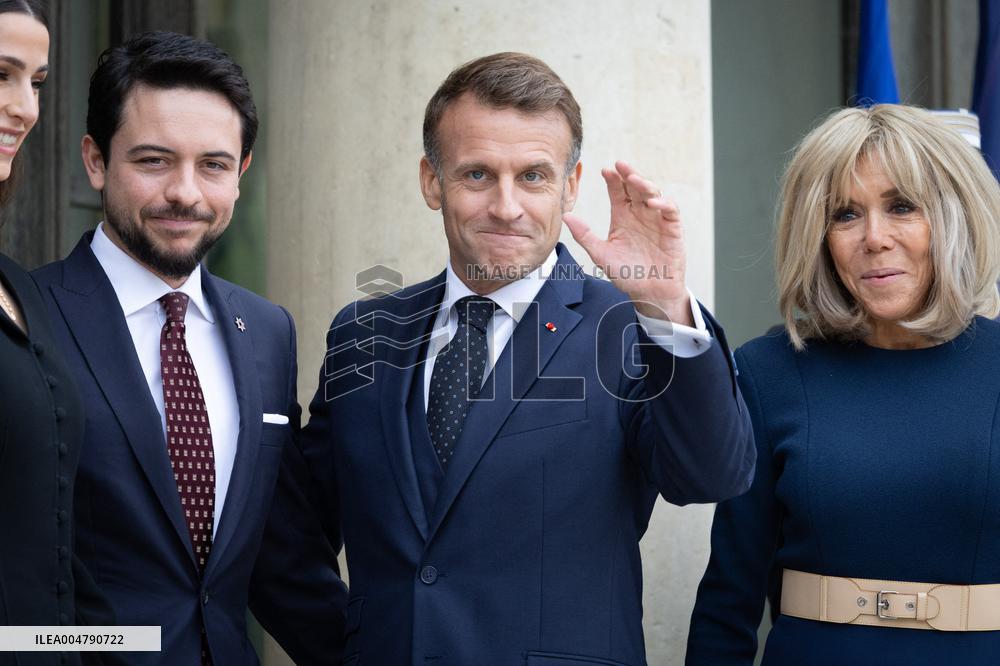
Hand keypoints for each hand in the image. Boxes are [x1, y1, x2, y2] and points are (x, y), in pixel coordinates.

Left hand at [563, 161, 692, 325]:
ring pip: (652, 193)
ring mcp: (656, 219)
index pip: (617, 192)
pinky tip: (652, 203)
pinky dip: (663, 204)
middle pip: (634, 187)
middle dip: (628, 174)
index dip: (612, 180)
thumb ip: (585, 235)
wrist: (649, 293)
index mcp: (622, 217)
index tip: (605, 171)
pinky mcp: (672, 228)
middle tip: (620, 165)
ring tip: (633, 179)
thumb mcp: (601, 255)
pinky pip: (670, 210)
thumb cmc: (627, 274)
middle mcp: (639, 214)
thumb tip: (566, 216)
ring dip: (644, 185)